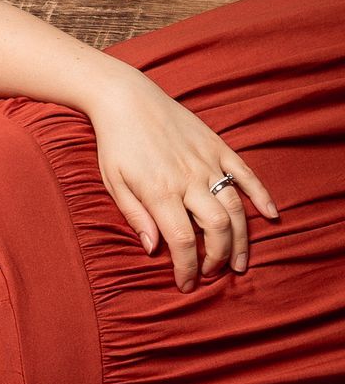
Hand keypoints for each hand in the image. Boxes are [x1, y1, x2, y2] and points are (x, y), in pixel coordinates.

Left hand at [89, 69, 277, 289]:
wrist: (127, 99)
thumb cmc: (115, 144)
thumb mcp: (113, 183)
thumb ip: (134, 216)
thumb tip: (152, 249)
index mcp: (159, 191)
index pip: (182, 240)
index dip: (187, 267)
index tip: (186, 284)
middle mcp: (188, 179)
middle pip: (216, 228)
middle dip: (218, 257)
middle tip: (212, 274)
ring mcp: (207, 162)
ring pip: (235, 207)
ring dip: (241, 238)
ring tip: (240, 262)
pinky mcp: (218, 147)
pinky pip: (246, 174)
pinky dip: (261, 195)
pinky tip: (270, 216)